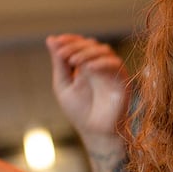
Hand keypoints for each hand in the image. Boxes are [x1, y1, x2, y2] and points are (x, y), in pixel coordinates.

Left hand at [46, 34, 129, 148]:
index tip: (57, 42)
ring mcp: (111, 72)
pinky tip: (88, 68)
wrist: (96, 132)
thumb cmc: (80, 111)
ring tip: (73, 61)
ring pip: (104, 50)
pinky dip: (102, 63)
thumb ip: (59, 64)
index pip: (80, 44)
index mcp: (84, 66)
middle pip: (91, 44)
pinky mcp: (122, 80)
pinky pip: (115, 64)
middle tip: (63, 54)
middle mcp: (99, 66)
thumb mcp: (63, 85)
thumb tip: (51, 39)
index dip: (69, 39)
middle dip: (76, 46)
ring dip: (87, 52)